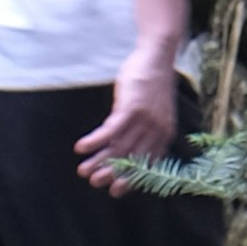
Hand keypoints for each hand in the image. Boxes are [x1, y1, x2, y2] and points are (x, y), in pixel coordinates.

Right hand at [76, 51, 180, 185]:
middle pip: (129, 159)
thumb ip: (144, 132)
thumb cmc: (153, 84)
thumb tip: (122, 154)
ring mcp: (145, 119)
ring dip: (97, 161)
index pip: (147, 164)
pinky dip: (94, 141)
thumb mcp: (155, 112)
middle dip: (110, 173)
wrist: (158, 54)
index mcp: (165, 134)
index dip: (130, 180)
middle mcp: (157, 130)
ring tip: (82, 170)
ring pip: (117, 148)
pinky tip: (81, 147)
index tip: (114, 190)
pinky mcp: (131, 107)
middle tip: (93, 181)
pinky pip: (109, 132)